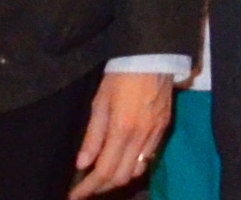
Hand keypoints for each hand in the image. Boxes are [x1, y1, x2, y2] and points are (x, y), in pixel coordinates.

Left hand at [68, 70, 174, 194]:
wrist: (153, 55)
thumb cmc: (121, 76)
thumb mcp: (100, 102)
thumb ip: (93, 136)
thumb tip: (83, 164)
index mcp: (122, 130)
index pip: (104, 171)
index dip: (88, 187)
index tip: (75, 195)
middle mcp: (142, 136)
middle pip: (122, 176)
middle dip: (102, 187)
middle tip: (86, 187)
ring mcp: (156, 133)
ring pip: (137, 170)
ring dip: (119, 177)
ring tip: (104, 175)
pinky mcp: (165, 126)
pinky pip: (149, 156)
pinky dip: (134, 164)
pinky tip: (124, 158)